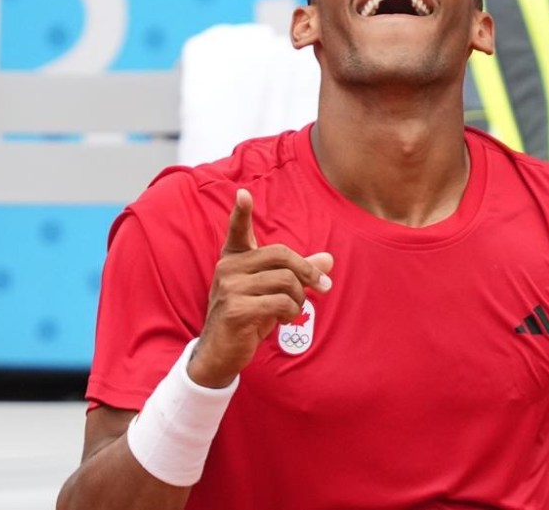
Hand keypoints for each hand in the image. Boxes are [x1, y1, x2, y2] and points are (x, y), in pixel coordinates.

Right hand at [188, 188, 333, 387]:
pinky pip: (280, 302)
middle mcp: (228, 268)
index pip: (237, 231)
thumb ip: (298, 273)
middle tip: (323, 287)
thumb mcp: (273, 292)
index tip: (243, 193)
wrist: (219, 353)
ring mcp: (229, 287)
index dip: (240, 213)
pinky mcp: (235, 309)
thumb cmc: (248, 317)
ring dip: (299, 299)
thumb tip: (328, 259)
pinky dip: (291, 312)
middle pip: (281, 255)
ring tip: (292, 311)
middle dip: (308, 272)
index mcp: (235, 259)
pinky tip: (283, 320)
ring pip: (285, 280)